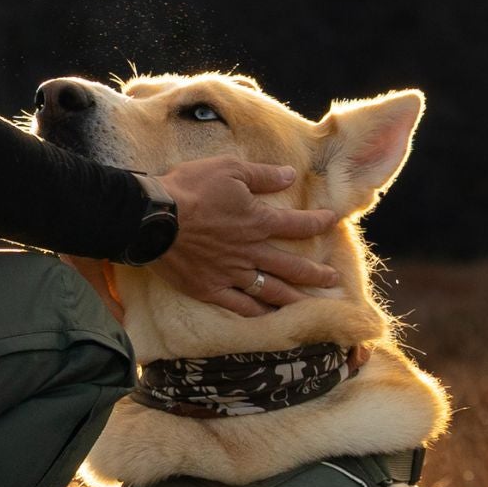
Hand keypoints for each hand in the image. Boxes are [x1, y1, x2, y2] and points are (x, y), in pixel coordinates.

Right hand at [151, 156, 339, 315]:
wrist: (153, 217)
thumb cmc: (190, 188)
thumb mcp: (228, 169)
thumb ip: (262, 175)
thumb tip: (290, 175)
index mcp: (258, 221)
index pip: (297, 224)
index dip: (318, 222)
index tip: (333, 221)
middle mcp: (251, 251)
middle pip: (292, 266)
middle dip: (316, 273)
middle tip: (333, 279)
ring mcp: (232, 273)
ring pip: (271, 290)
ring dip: (295, 298)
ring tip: (311, 305)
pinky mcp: (210, 288)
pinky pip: (240, 305)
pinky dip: (257, 312)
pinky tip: (268, 317)